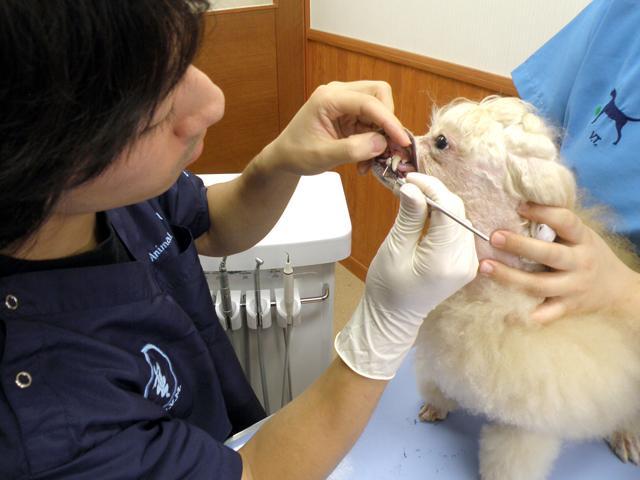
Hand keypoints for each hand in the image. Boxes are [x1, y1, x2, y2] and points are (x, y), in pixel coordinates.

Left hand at [261, 81, 409, 175]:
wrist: (285, 157)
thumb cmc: (297, 154)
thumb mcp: (322, 156)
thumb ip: (351, 150)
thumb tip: (381, 143)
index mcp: (328, 98)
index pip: (368, 101)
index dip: (389, 120)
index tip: (402, 141)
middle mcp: (339, 93)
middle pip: (379, 94)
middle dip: (388, 121)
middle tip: (389, 148)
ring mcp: (345, 102)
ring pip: (379, 108)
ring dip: (382, 134)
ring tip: (371, 161)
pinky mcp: (350, 114)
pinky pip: (373, 122)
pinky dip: (375, 141)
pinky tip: (365, 159)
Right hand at [335, 173, 478, 379]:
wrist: (394, 316)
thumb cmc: (388, 287)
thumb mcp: (395, 249)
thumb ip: (409, 216)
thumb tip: (413, 187)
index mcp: (446, 260)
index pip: (449, 210)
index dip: (432, 188)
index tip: (411, 178)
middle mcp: (465, 261)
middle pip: (458, 212)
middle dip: (435, 194)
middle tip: (409, 186)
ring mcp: (469, 262)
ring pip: (460, 218)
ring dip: (439, 205)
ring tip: (414, 199)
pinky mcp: (466, 261)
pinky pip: (459, 230)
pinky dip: (443, 218)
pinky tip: (425, 216)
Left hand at [479, 203, 639, 323]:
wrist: (617, 290)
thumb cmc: (588, 255)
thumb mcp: (581, 236)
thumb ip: (557, 225)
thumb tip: (519, 204)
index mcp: (583, 240)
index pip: (566, 221)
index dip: (544, 212)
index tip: (520, 207)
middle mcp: (580, 263)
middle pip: (549, 254)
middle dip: (520, 245)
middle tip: (494, 237)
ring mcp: (573, 288)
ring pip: (539, 285)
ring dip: (509, 277)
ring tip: (486, 266)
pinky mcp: (567, 308)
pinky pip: (544, 315)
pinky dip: (524, 315)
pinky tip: (503, 311)